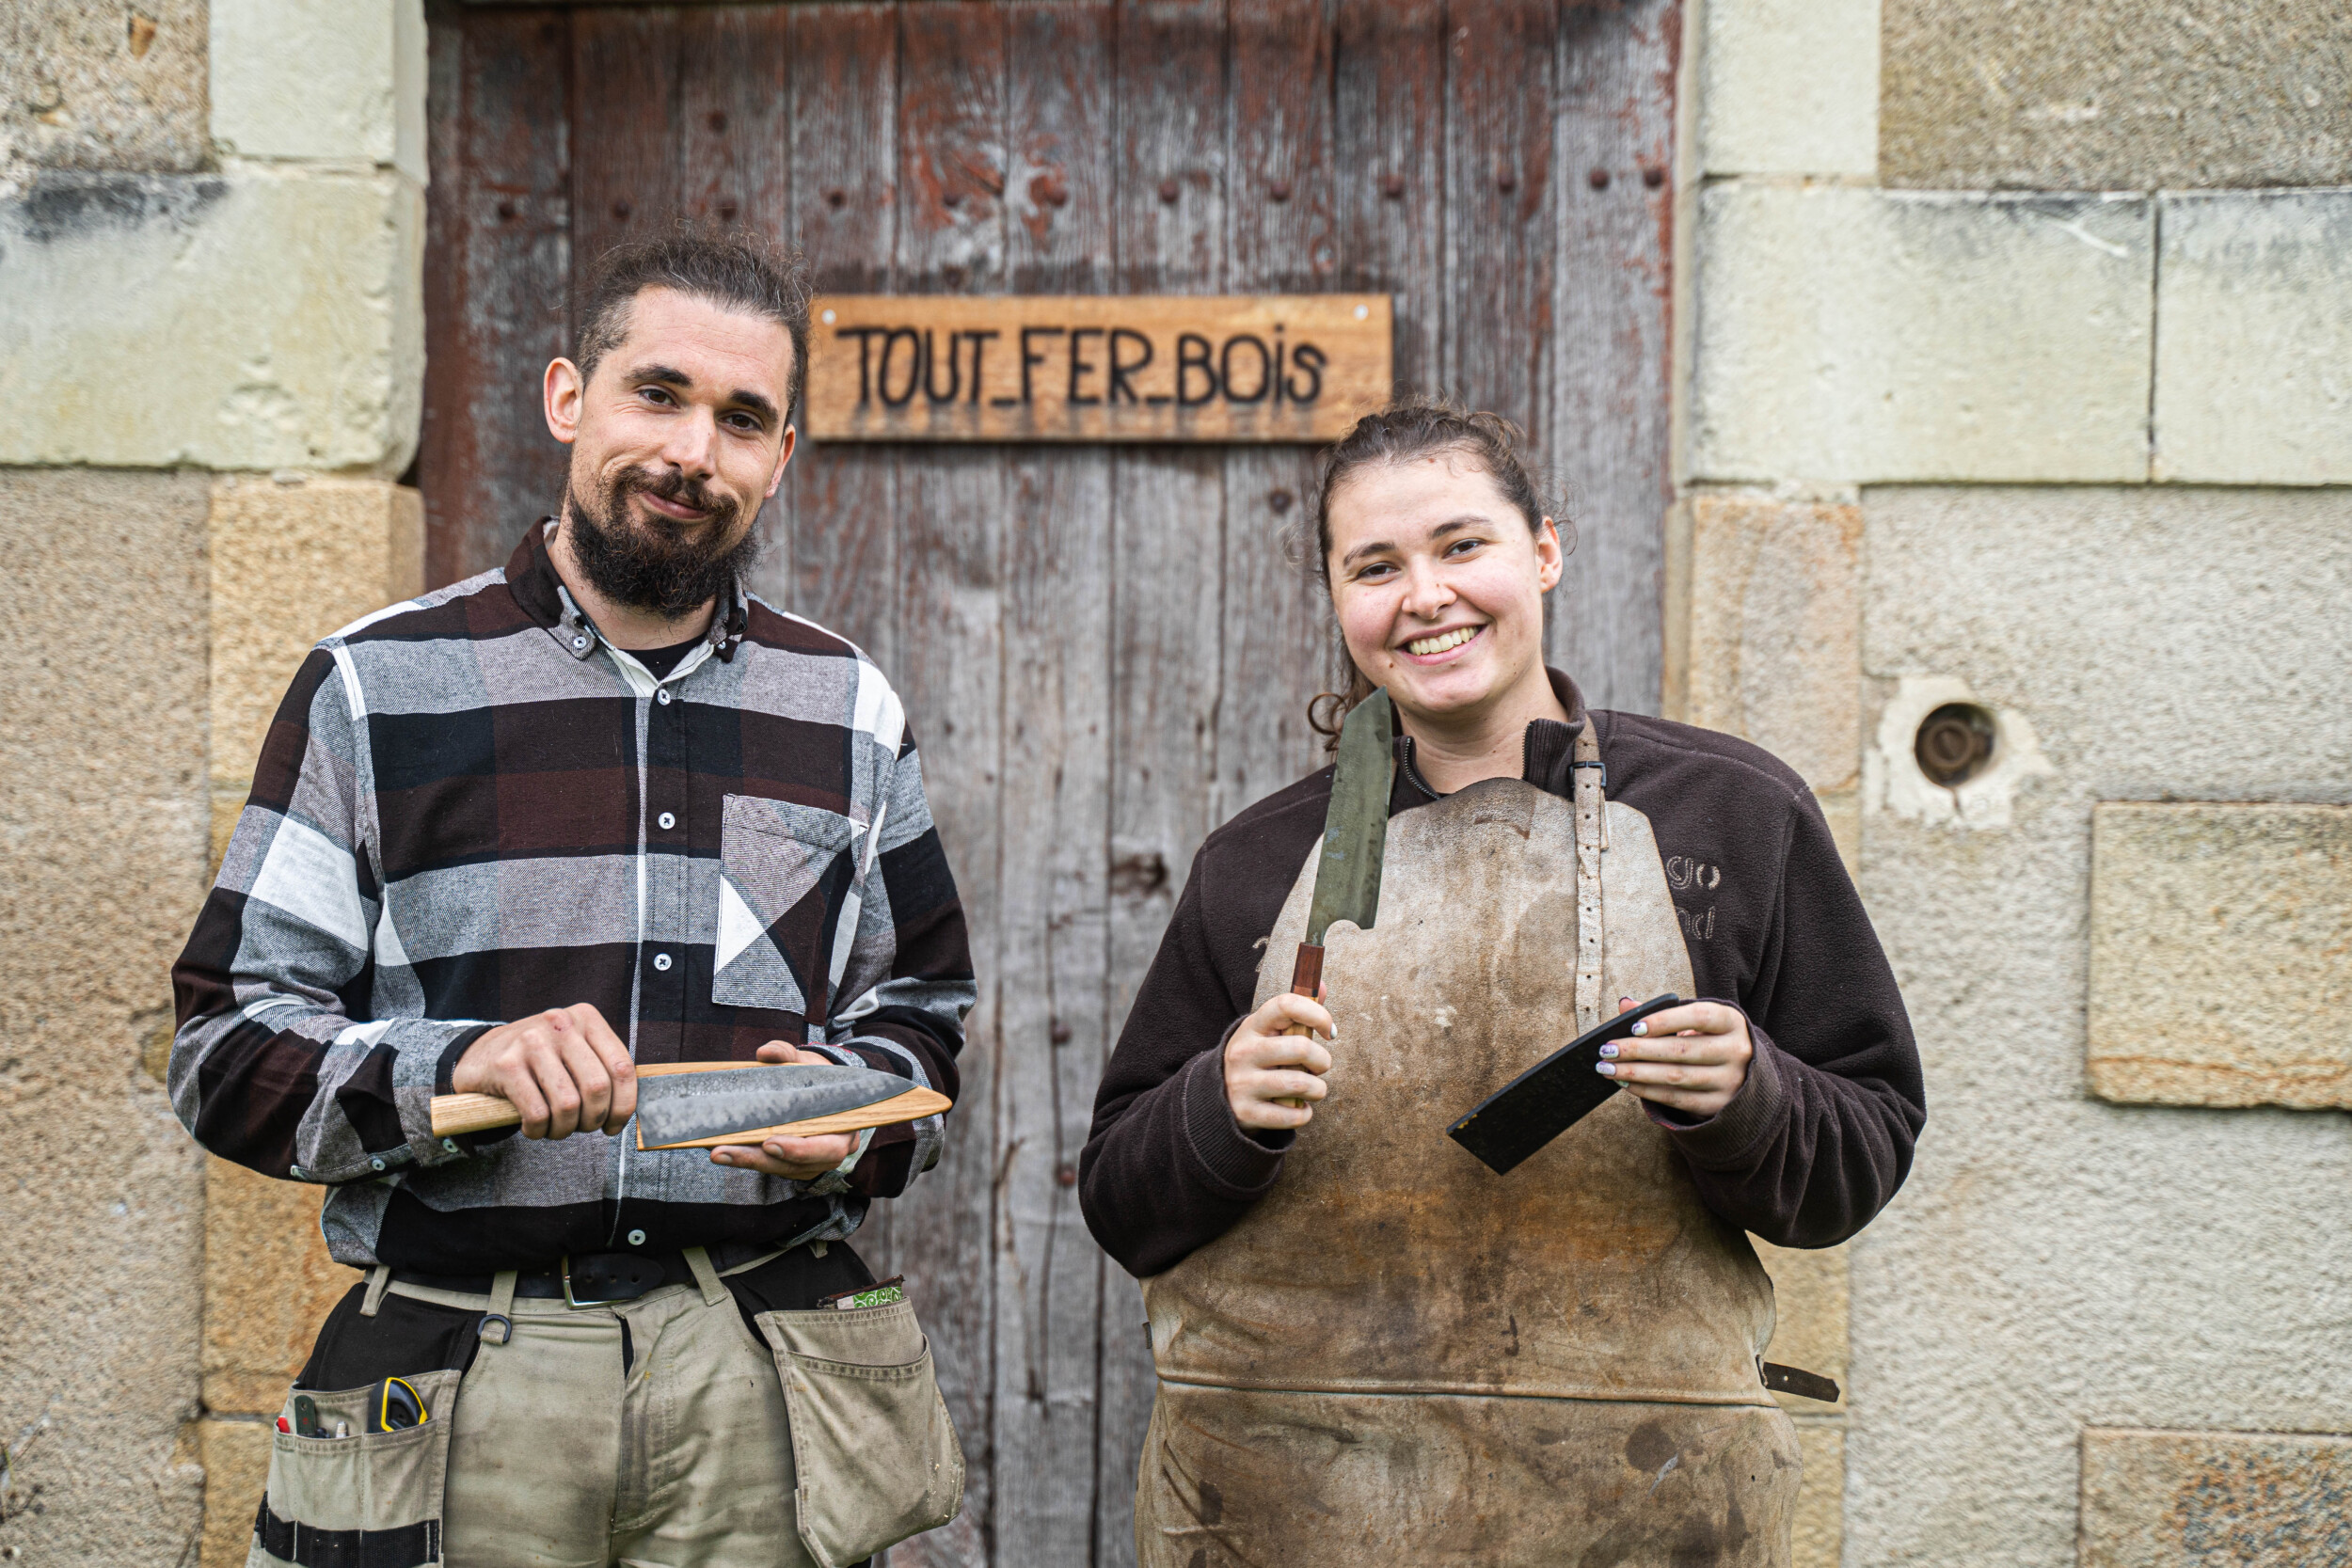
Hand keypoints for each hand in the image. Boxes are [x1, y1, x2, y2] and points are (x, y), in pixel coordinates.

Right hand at [453, 1003, 635, 1139]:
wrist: (480, 1055)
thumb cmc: (538, 1061)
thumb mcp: (574, 1050)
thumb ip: (602, 1069)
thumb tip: (628, 1109)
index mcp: (586, 1018)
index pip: (622, 1067)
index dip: (624, 1106)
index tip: (613, 1126)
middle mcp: (561, 1023)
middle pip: (597, 1088)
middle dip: (592, 1120)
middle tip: (580, 1128)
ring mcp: (531, 1041)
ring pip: (568, 1104)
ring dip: (564, 1129)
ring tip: (555, 1129)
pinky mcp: (506, 1064)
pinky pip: (537, 1113)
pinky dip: (538, 1131)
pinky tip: (533, 1128)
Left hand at [709, 1042, 862, 1179]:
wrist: (820, 1087)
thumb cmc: (817, 1076)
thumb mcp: (807, 1062)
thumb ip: (787, 1054)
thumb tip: (766, 1052)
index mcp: (845, 1129)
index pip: (828, 1148)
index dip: (800, 1150)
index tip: (769, 1142)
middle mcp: (830, 1152)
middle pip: (797, 1166)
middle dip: (758, 1160)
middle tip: (723, 1151)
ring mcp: (810, 1162)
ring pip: (778, 1169)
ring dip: (746, 1161)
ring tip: (716, 1150)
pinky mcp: (791, 1164)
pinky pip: (769, 1165)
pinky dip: (745, 1158)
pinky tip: (721, 1149)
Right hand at [1224, 992, 1334, 1131]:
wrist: (1218, 1097)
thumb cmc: (1258, 1058)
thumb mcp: (1268, 1031)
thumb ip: (1295, 1011)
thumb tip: (1320, 986)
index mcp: (1253, 1026)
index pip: (1286, 1004)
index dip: (1317, 1013)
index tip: (1329, 1031)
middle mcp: (1244, 1052)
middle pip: (1301, 1047)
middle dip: (1323, 1060)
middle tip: (1320, 1066)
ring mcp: (1243, 1083)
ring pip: (1299, 1084)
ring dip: (1318, 1089)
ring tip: (1315, 1089)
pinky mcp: (1247, 1112)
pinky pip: (1291, 1115)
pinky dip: (1305, 1114)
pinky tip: (1301, 1109)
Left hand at [1596, 997, 1751, 1118]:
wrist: (1746, 1075)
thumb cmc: (1711, 1039)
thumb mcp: (1697, 1021)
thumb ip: (1662, 1013)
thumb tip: (1625, 1005)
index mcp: (1731, 1021)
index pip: (1698, 1017)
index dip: (1665, 1021)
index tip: (1633, 1027)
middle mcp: (1737, 1051)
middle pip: (1681, 1050)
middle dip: (1638, 1050)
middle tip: (1607, 1049)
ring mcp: (1730, 1081)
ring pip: (1675, 1077)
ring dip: (1636, 1073)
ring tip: (1608, 1068)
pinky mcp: (1718, 1105)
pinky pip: (1676, 1098)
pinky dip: (1647, 1091)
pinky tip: (1625, 1084)